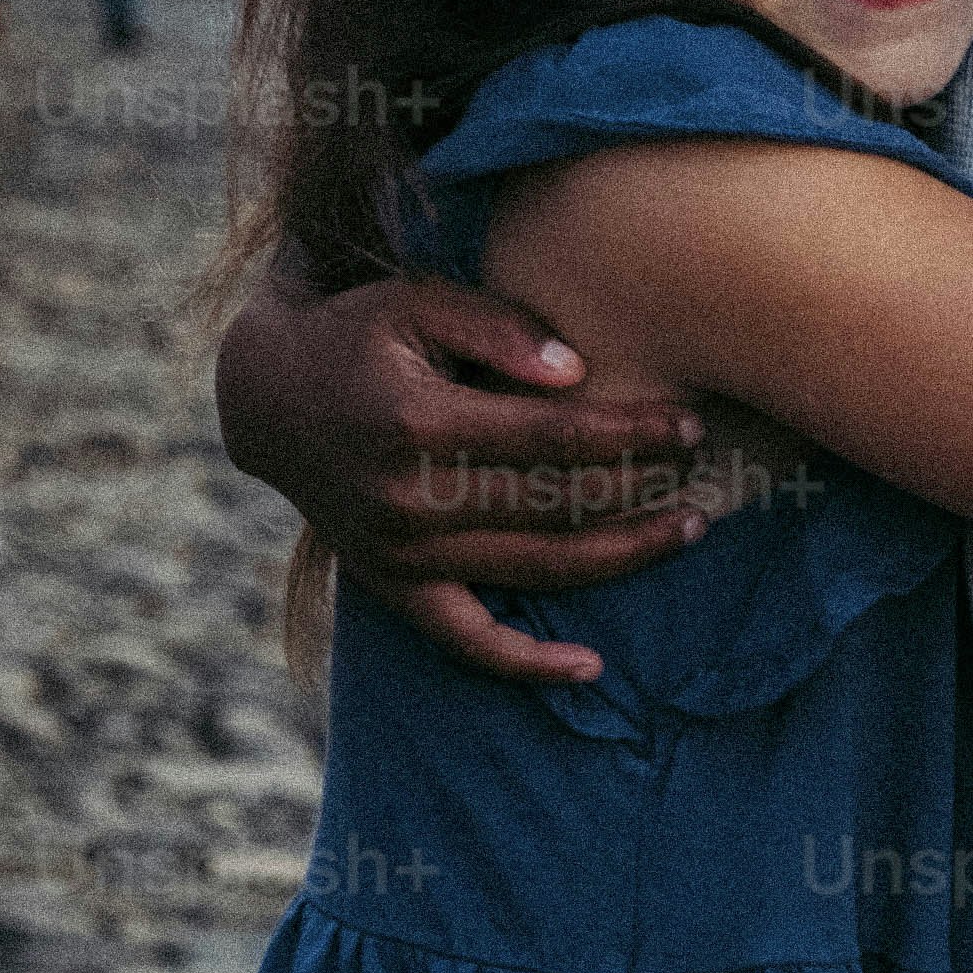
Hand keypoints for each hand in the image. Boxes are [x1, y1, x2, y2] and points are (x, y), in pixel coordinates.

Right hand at [215, 273, 711, 690]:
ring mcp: (399, 554)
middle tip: (705, 474)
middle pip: (555, 506)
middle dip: (639, 491)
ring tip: (684, 533)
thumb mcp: (417, 302)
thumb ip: (499, 327)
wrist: (268, 399)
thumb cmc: (360, 336)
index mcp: (418, 424)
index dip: (628, 436)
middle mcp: (407, 500)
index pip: (553, 439)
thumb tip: (578, 376)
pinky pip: (465, 640)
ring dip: (619, 558)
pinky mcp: (392, 587)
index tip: (687, 428)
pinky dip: (525, 663)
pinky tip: (588, 670)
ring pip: (533, 569)